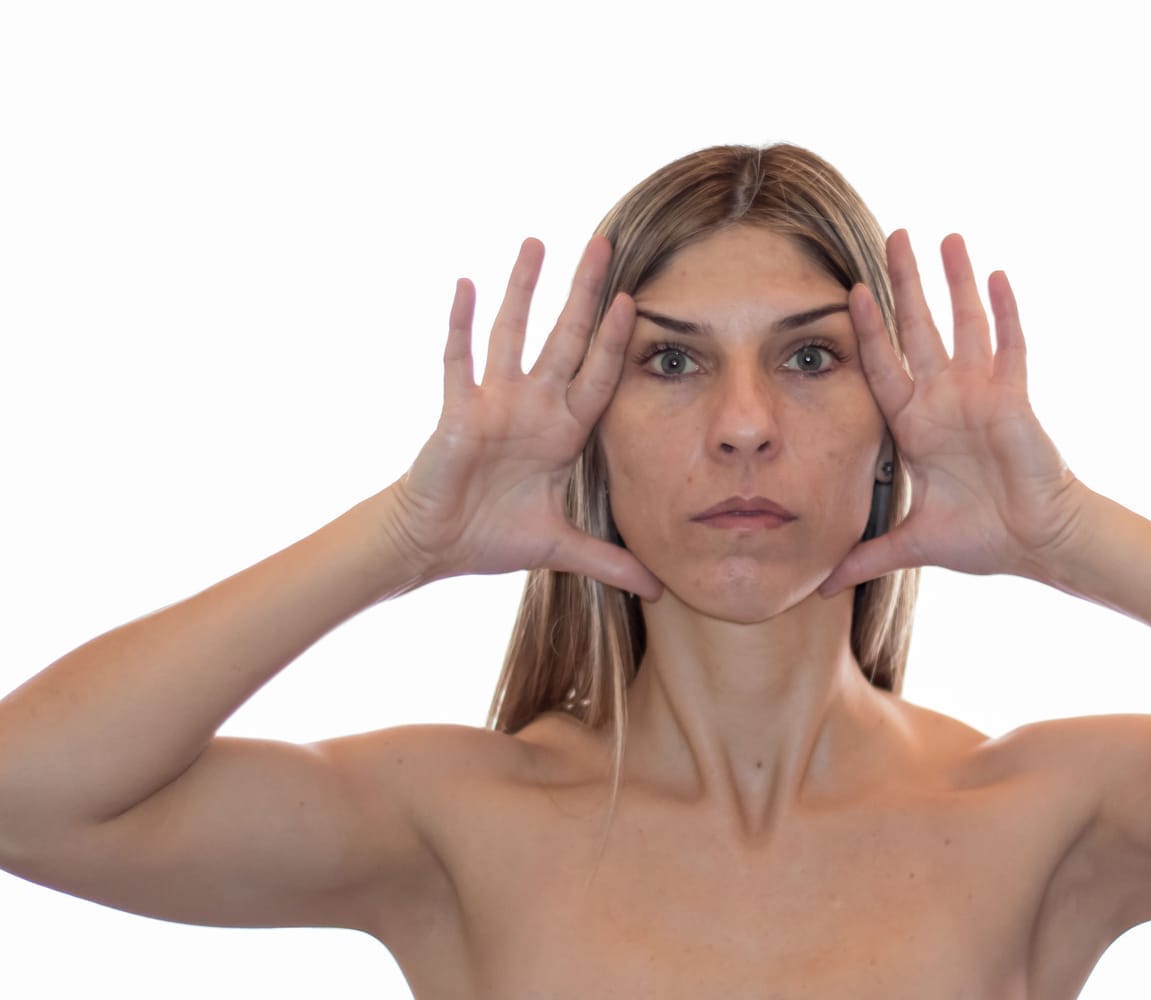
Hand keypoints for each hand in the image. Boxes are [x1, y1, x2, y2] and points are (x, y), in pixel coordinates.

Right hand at [382, 235, 662, 598]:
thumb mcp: (561, 547)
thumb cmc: (491, 535)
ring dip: (523, 290)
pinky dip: (458, 325)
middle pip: (564, 338)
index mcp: (561, 432)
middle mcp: (531, 407)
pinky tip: (463, 283)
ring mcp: (493, 404)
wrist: (434, 545)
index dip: (616, 342)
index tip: (637, 300)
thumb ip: (609, 561)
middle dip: (582, 294)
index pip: (598, 376)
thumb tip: (658, 590)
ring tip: (537, 242)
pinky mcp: (457, 413)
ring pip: (512, 334)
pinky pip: (458, 362)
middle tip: (602, 242)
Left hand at [819, 230, 1089, 594]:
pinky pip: (1010, 348)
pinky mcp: (1014, 400)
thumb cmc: (984, 537)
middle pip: (920, 328)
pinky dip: (1006, 312)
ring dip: (956, 281)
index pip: (883, 366)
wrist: (1037, 544)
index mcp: (917, 425)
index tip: (846, 293)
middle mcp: (946, 400)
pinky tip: (998, 274)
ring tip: (946, 236)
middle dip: (906, 283)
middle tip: (893, 234)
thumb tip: (820, 586)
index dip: (866, 331)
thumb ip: (867, 556)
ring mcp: (982, 394)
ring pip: (966, 325)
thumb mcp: (913, 543)